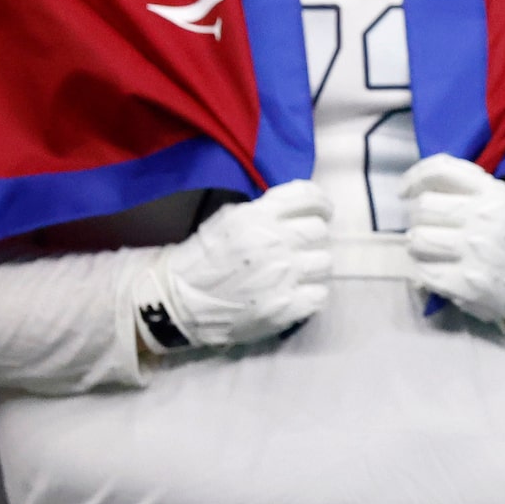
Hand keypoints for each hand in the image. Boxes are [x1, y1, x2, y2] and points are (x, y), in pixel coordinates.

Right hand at [126, 180, 332, 353]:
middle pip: (320, 231)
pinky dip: (311, 294)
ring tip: (296, 274)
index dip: (321, 204)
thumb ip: (264, 211)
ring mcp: (284, 275)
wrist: (179, 302)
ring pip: (325, 262)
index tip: (322, 212)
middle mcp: (275, 242)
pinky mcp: (288, 306)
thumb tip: (297, 209)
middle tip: (300, 248)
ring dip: (313, 267)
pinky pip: (321, 294)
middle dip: (311, 239)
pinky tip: (295, 294)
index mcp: (258, 216)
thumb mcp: (228, 219)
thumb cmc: (203, 259)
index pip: (308, 197)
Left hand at [399, 156, 504, 340]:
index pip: (441, 171)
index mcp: (494, 193)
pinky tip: (442, 269)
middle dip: (420, 217)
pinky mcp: (464, 282)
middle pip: (423, 207)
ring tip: (434, 249)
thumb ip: (465, 187)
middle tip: (430, 227)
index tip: (405, 191)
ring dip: (419, 244)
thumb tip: (418, 185)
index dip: (415, 177)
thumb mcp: (501, 200)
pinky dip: (427, 270)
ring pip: (417, 238)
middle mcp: (483, 218)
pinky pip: (422, 270)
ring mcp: (473, 252)